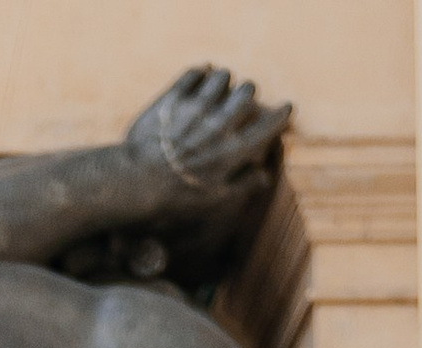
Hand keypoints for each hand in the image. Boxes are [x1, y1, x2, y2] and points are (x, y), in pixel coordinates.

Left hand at [128, 65, 288, 201]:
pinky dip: (200, 72)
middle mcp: (218, 124)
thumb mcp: (213, 201)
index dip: (280, 114)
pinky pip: (194, 72)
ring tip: (220, 86)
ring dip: (224, 79)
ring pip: (222, 76)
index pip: (267, 125)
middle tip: (243, 98)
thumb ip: (243, 186)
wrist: (135, 184)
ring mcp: (195, 108)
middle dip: (248, 93)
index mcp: (233, 150)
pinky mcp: (173, 98)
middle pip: (247, 91)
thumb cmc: (175, 199)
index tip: (286, 107)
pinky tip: (200, 75)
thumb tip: (265, 176)